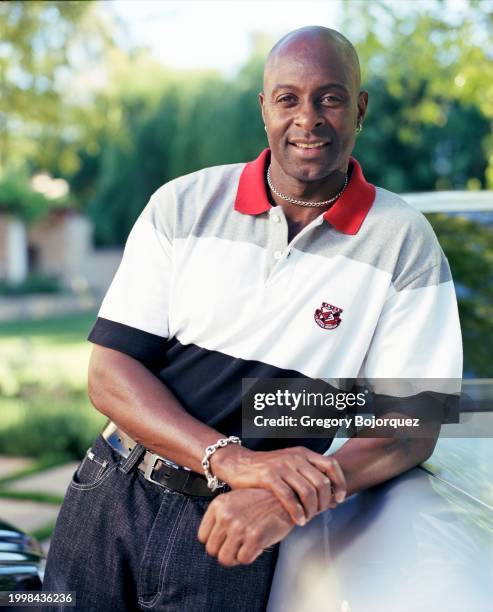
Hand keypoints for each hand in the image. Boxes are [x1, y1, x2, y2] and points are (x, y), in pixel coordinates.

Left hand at [197, 488, 293, 566]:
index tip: (225, 541)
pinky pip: (243, 559)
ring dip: (235, 557)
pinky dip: (250, 556)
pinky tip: (257, 545)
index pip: (202, 536)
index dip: (215, 542)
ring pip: (225, 558)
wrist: (285, 498)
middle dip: (225, 551)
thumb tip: (210, 541)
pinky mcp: (254, 537)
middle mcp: (226, 515)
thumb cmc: (260, 501)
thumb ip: (220, 517)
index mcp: (218, 505)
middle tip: (237, 547)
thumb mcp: (234, 500)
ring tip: (245, 548)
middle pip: (212, 550)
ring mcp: (239, 526)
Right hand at [211, 445, 345, 525]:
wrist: (238, 463)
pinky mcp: (268, 476)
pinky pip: (289, 497)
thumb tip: (331, 496)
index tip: (339, 498)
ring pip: (308, 491)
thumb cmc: (266, 469)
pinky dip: (297, 512)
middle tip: (321, 513)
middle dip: (325, 502)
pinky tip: (298, 520)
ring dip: (312, 510)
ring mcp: (282, 466)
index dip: (339, 483)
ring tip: (308, 519)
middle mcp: (295, 457)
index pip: (331, 465)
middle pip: (321, 482)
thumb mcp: (290, 465)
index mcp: (303, 453)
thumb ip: (308, 475)